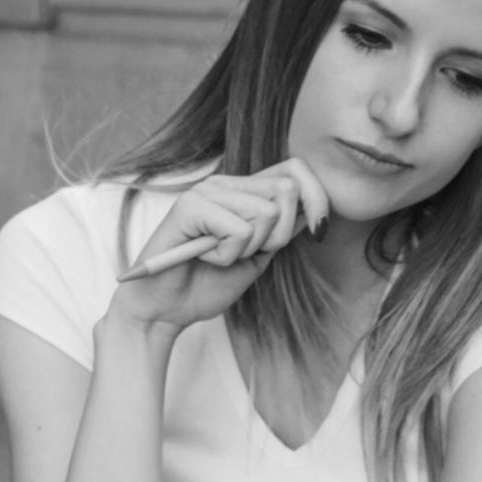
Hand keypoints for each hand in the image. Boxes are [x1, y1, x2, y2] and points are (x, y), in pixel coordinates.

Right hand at [106, 158, 329, 333]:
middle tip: (247, 254)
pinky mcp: (188, 207)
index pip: (295, 170)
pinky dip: (227, 256)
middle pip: (286, 190)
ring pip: (265, 212)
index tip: (317, 232)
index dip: (317, 197)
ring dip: (249, 249)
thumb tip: (316, 207)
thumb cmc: (204, 286)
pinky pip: (238, 230)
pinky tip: (203, 258)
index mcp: (240, 190)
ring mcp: (205, 192)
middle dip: (278, 235)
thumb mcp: (258, 257)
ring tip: (219, 257)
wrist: (164, 311)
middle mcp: (223, 183)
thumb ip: (281, 229)